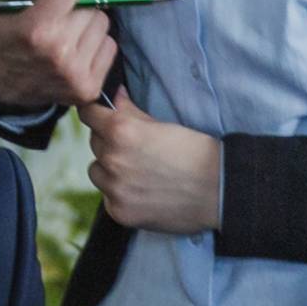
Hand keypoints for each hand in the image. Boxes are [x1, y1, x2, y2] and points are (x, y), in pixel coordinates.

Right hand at [0, 0, 117, 114]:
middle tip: (56, 16)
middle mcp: (58, 52)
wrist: (5, 83)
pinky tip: (75, 50)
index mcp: (35, 29)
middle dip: (74, 5)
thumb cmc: (4, 34)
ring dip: (86, 23)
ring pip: (102, 23)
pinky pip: (110, 46)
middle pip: (90, 3)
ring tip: (65, 33)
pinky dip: (95, 44)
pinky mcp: (90, 87)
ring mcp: (76, 73)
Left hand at [84, 90, 221, 232]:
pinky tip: (142, 191)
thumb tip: (114, 95)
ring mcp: (114, 188)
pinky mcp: (119, 211)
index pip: (88, 114)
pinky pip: (107, 196)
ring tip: (138, 172)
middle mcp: (112, 158)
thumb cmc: (194, 152)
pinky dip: (119, 193)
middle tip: (135, 149)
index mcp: (121, 131)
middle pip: (94, 143)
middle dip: (108, 142)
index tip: (101, 117)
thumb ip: (130, 110)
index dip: (95, 113)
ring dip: (109, 169)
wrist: (218, 189)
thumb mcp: (162, 124)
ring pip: (96, 170)